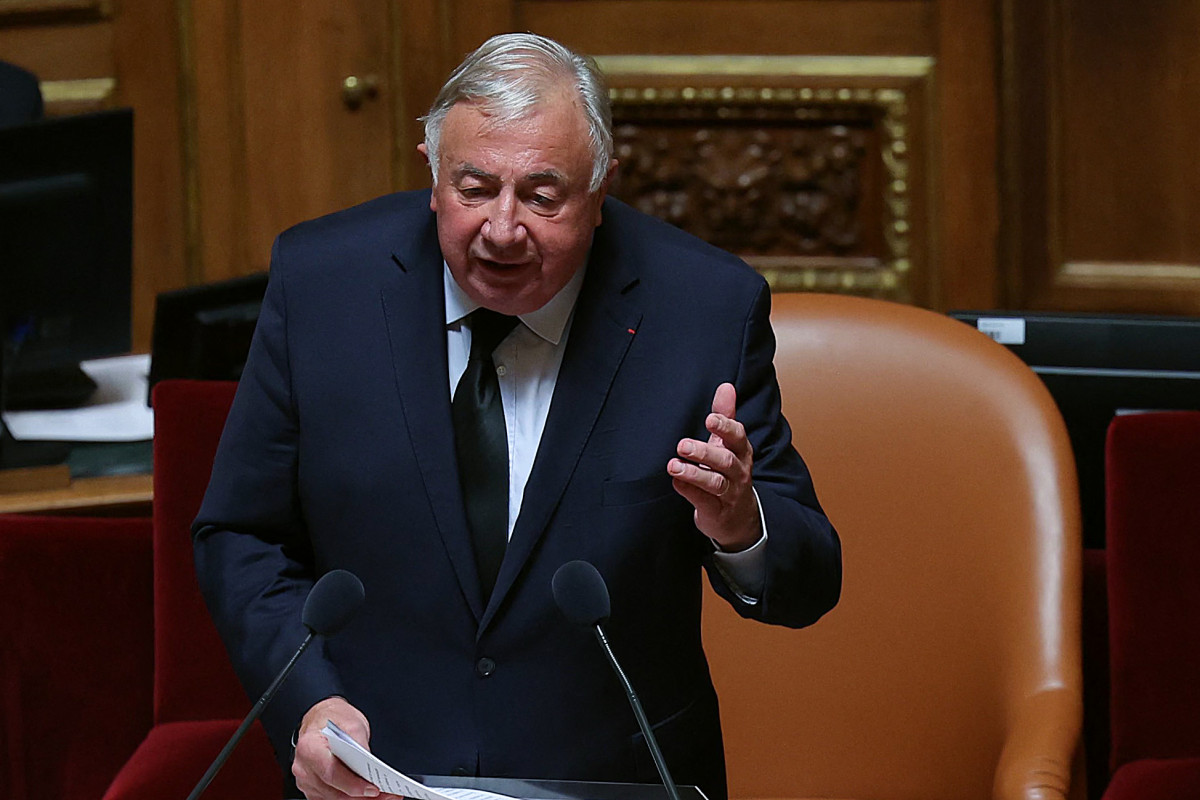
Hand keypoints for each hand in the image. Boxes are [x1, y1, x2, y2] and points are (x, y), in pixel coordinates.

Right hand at [293, 697, 400, 799]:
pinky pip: (335, 799)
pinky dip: (354, 799)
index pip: (331, 772)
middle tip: (388, 795)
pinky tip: (370, 795)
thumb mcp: (351, 723)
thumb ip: (359, 743)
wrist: (321, 719)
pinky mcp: (315, 790)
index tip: (373, 789)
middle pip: (334, 792)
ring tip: (385, 796)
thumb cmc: (333, 719)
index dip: (352, 784)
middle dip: (362, 796)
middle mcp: (304, 768)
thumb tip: (369, 764)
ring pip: (336, 799)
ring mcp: (307, 782)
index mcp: (309, 748)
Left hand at [668, 383, 759, 551]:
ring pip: (715, 482)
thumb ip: (726, 415)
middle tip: (682, 445)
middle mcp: (738, 472)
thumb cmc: (730, 473)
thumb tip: (726, 386)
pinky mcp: (716, 511)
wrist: (739, 517)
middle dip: (704, 452)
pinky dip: (689, 491)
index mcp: (741, 451)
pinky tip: (676, 482)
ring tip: (673, 466)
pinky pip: (703, 500)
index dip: (725, 427)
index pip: (737, 437)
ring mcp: (729, 493)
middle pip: (725, 460)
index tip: (710, 419)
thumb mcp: (729, 443)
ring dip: (693, 473)